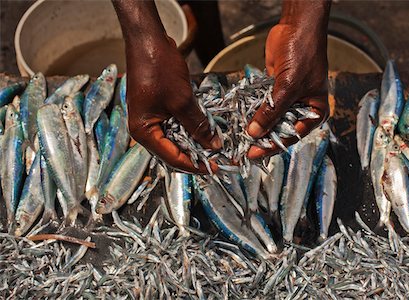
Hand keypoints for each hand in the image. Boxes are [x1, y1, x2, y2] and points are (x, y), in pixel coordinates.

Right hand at [125, 36, 220, 172]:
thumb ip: (198, 126)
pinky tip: (207, 131)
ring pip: (176, 139)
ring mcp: (151, 119)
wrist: (148, 40)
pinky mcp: (158, 109)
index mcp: (143, 132)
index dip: (195, 165)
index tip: (216, 168)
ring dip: (195, 143)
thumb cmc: (159, 69)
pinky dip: (191, 130)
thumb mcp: (182, 100)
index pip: (172, 158)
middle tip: (220, 159)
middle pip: (173, 151)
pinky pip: (176, 126)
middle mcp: (144, 129)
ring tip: (216, 148)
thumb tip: (214, 146)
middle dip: (197, 156)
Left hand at [247, 1, 329, 158]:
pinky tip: (239, 120)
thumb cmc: (304, 53)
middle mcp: (301, 107)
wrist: (296, 27)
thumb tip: (255, 132)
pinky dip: (251, 111)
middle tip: (243, 147)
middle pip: (279, 129)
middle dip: (262, 137)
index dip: (272, 145)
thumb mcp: (288, 87)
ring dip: (255, 126)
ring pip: (268, 118)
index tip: (254, 153)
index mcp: (314, 111)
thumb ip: (272, 111)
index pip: (292, 135)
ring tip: (237, 137)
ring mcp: (286, 99)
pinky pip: (261, 105)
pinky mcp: (273, 90)